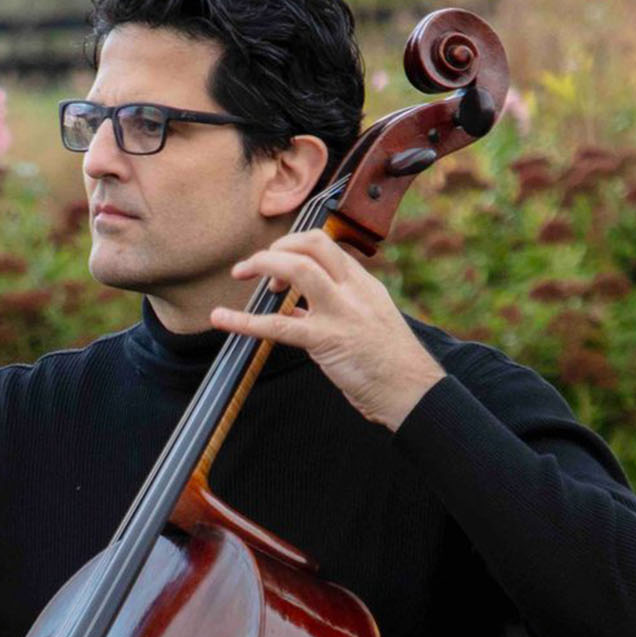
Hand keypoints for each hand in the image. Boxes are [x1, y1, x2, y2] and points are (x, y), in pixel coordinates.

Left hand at [210, 230, 446, 431]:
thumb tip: (293, 310)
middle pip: (313, 244)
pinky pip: (279, 326)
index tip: (278, 266)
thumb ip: (332, 311)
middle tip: (254, 268)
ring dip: (263, 265)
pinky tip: (222, 319)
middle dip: (277, 247)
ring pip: (298, 269)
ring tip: (241, 274)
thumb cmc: (390, 364)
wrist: (413, 392)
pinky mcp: (328, 341)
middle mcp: (354, 291)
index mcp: (364, 285)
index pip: (326, 246)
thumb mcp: (366, 324)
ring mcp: (341, 313)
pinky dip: (244, 321)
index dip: (295, 246)